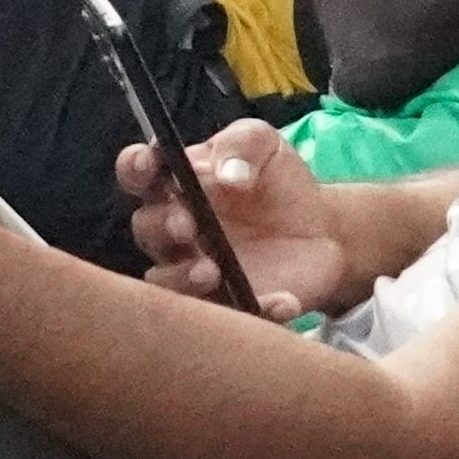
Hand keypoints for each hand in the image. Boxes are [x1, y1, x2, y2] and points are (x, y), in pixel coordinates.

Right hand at [121, 114, 347, 322]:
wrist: (323, 229)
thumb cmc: (279, 180)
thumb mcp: (265, 145)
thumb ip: (241, 144)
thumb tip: (227, 175)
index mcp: (176, 186)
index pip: (139, 175)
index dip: (136, 167)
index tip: (150, 164)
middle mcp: (175, 232)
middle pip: (147, 230)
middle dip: (161, 227)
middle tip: (188, 226)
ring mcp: (195, 270)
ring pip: (167, 282)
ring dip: (182, 278)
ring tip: (211, 271)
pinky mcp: (227, 303)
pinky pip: (230, 313)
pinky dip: (256, 308)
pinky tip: (282, 299)